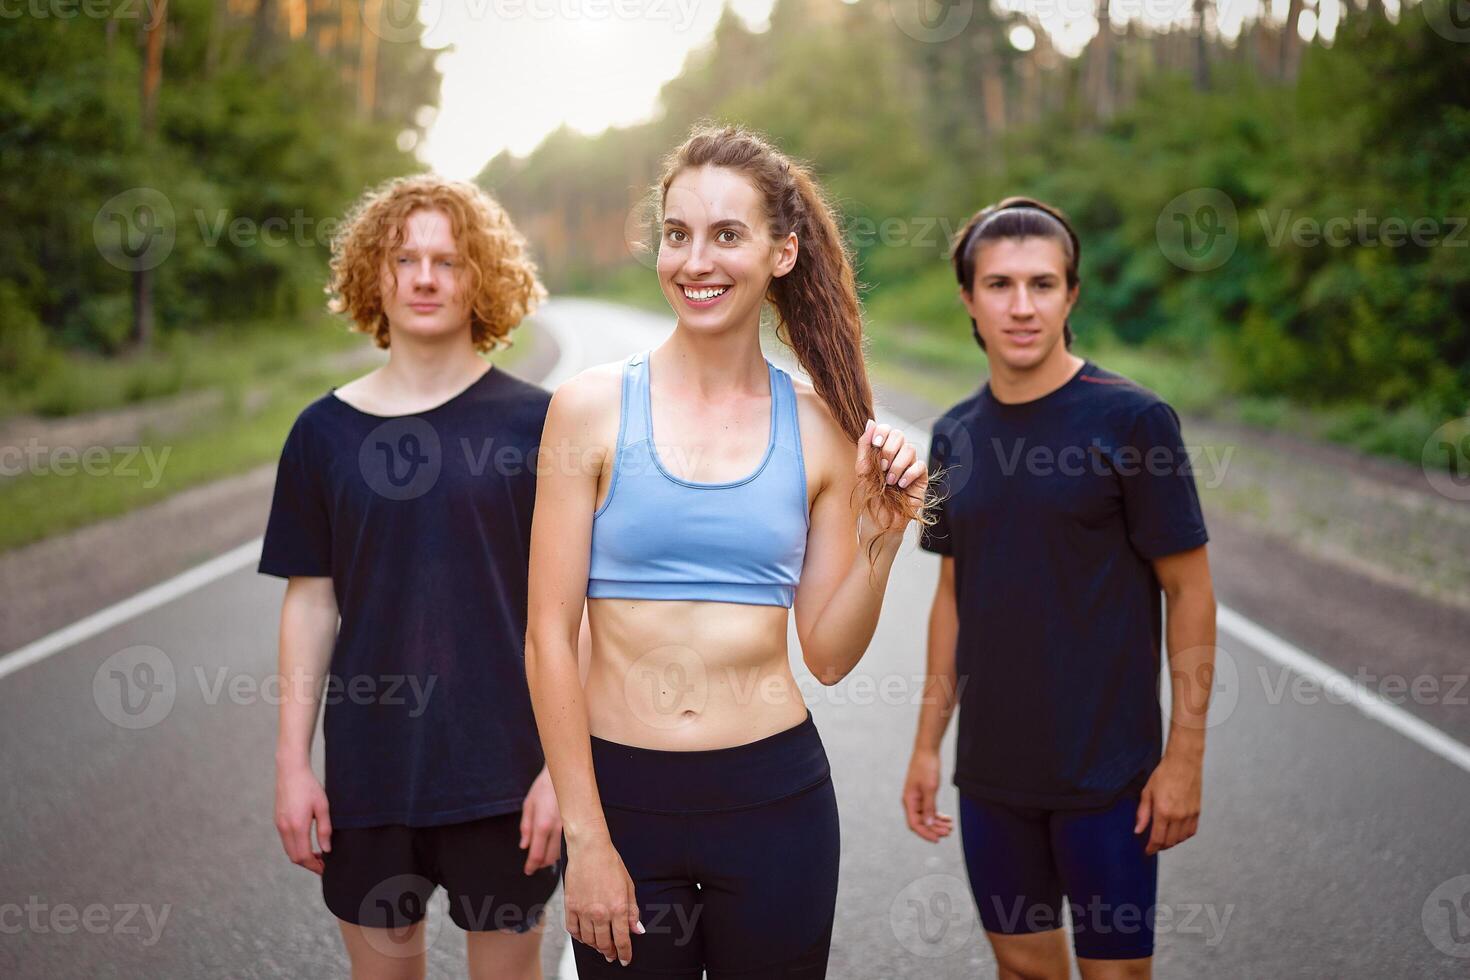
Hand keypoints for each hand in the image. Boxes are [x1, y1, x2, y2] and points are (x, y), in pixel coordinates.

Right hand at [275, 762, 330, 874]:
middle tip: (323, 864)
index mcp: (297, 826)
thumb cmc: (309, 787)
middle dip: (308, 864)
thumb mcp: (323, 807)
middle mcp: (285, 828)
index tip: (325, 868)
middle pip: (294, 857)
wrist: (291, 771)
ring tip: (318, 854)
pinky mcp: (278, 821)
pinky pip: (286, 841)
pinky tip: (307, 843)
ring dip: (302, 856)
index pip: (303, 856)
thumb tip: (326, 849)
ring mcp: (279, 825)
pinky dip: (296, 847)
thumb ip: (325, 830)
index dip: (314, 865)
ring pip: (289, 850)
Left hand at [519, 766, 562, 874]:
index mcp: (543, 825)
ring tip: (542, 856)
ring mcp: (568, 828)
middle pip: (549, 858)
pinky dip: (560, 850)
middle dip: (540, 864)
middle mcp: (557, 829)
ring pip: (560, 853)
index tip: (527, 870)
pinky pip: (568, 844)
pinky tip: (554, 848)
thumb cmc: (544, 788)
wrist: (564, 775)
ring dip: (550, 858)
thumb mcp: (528, 805)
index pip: (537, 854)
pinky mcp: (576, 825)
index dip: (531, 865)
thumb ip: (526, 827)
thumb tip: (524, 845)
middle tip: (533, 865)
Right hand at [564, 837, 643, 966]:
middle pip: (604, 943)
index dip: (624, 953)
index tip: (625, 960)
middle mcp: (600, 913)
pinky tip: (584, 936)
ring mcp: (583, 911)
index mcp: (617, 908)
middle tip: (612, 954)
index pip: (622, 940)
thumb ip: (632, 911)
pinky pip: (573, 930)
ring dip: (595, 946)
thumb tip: (637, 930)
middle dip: (609, 952)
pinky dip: (579, 937)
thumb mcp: (629, 886)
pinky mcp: (570, 906)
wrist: (589, 849)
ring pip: (588, 940)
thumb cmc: (611, 864)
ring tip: (600, 946)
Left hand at [856, 419, 928, 543]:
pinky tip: (901, 485)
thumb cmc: (869, 497)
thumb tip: (870, 422)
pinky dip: (909, 474)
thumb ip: (865, 446)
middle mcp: (897, 456)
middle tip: (882, 467)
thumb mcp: (862, 470)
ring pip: (910, 450)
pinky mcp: (920, 479)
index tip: (875, 444)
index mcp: (883, 451)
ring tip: (890, 481)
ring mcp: (910, 466)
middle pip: (900, 435)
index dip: (883, 432)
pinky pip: (920, 466)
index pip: (887, 430)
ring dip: (897, 464)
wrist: (879, 521)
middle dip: (889, 449)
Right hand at [902, 748, 953, 842]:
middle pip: (920, 822)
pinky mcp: (923, 794)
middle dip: (934, 829)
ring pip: (926, 817)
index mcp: (909, 800)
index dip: (926, 833)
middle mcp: (911, 801)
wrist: (927, 751)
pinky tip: (947, 818)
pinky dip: (937, 815)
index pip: (915, 824)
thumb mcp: (930, 788)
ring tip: (950, 826)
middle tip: (948, 832)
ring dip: (937, 823)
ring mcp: (917, 798)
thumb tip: (929, 824)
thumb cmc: (926, 767)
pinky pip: (929, 809)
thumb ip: (929, 807)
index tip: (937, 839)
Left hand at [1134, 751, 1201, 855]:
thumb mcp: (1147, 792)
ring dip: (1172, 842)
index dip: (1152, 848)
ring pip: (1181, 839)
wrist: (1183, 763)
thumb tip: (1138, 830)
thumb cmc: (1164, 774)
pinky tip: (1177, 832)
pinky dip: (1183, 836)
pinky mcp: (1197, 811)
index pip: (1158, 839)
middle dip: (1161, 846)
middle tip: (1154, 845)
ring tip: (1164, 839)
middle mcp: (1178, 816)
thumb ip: (1142, 814)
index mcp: (1163, 811)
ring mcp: (1190, 814)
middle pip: (1170, 842)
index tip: (1147, 851)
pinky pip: (1191, 831)